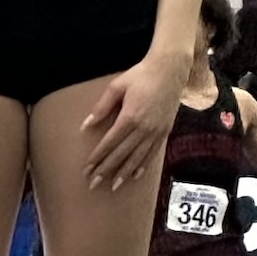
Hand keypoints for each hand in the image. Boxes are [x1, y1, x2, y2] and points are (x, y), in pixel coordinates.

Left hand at [81, 49, 188, 188]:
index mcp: (130, 117)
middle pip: (121, 154)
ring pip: (137, 158)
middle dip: (106, 170)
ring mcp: (156, 131)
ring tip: (113, 186)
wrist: (170, 70)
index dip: (97, 157)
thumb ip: (101, 107)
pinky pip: (152, 153)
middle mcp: (144, 128)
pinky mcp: (164, 131)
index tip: (87, 168)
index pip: (110, 143)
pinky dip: (142, 166)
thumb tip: (86, 125)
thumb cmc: (141, 75)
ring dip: (124, 173)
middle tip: (94, 183)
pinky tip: (135, 175)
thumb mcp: (117, 86)